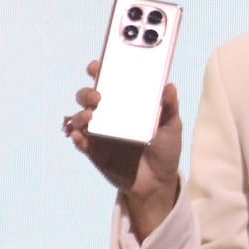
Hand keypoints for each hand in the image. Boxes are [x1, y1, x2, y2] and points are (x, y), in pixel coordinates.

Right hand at [63, 60, 181, 232]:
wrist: (159, 182)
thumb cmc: (165, 149)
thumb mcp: (171, 126)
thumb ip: (169, 107)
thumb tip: (169, 86)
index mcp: (126, 103)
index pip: (109, 81)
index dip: (100, 70)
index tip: (97, 66)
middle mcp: (109, 114)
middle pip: (88, 97)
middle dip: (87, 92)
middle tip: (98, 96)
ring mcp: (100, 133)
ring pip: (79, 117)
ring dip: (80, 114)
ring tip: (91, 116)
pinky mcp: (94, 152)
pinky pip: (80, 141)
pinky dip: (77, 136)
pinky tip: (80, 135)